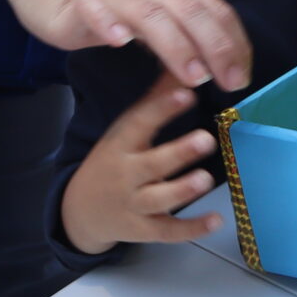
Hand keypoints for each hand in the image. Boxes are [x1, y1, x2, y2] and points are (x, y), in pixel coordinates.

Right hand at [0, 0, 252, 90]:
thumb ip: (168, 23)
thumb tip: (200, 57)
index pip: (212, 10)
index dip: (234, 42)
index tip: (246, 75)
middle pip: (191, 13)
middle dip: (218, 48)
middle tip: (233, 84)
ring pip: (152, 15)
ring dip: (176, 44)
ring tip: (194, 75)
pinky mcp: (73, 2)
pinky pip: (93, 10)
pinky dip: (108, 23)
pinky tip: (119, 40)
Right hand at [58, 70, 224, 254]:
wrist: (79, 212)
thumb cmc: (112, 161)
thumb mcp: (126, 131)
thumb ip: (155, 100)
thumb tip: (181, 65)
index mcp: (121, 144)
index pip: (138, 123)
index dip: (161, 109)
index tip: (187, 94)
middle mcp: (125, 174)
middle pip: (151, 164)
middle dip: (178, 153)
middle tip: (206, 140)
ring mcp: (132, 204)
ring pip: (157, 199)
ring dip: (182, 190)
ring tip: (206, 179)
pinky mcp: (142, 229)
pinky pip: (167, 231)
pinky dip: (191, 228)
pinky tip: (216, 220)